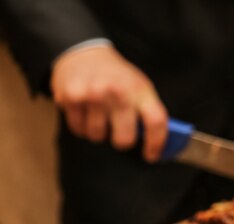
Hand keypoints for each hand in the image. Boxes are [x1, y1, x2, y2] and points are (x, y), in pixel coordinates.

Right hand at [50, 45, 167, 161]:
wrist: (84, 52)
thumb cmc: (117, 76)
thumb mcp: (139, 86)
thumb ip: (147, 112)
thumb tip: (155, 144)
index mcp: (140, 89)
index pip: (156, 122)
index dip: (156, 143)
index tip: (151, 155)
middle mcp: (118, 91)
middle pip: (124, 139)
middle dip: (122, 141)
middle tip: (120, 133)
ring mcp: (94, 94)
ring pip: (97, 136)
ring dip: (98, 132)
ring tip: (99, 115)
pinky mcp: (72, 97)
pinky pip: (78, 129)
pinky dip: (82, 126)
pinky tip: (85, 110)